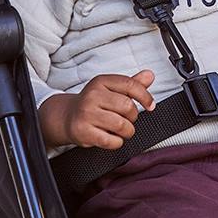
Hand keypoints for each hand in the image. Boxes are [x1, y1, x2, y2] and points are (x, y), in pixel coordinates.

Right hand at [40, 71, 156, 149]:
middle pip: (128, 107)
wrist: (67, 117)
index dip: (145, 96)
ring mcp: (87, 114)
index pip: (130, 85)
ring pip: (122, 125)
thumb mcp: (111, 90)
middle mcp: (93, 96)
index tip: (150, 105)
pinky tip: (111, 137)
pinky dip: (117, 142)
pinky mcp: (84, 131)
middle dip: (133, 117)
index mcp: (101, 82)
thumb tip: (149, 75)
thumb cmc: (94, 103)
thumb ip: (132, 84)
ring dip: (127, 131)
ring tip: (121, 130)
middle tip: (126, 119)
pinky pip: (112, 141)